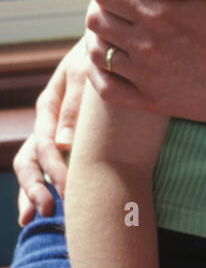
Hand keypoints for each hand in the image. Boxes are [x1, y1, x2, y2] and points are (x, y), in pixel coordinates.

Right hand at [13, 37, 88, 224]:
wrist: (114, 49)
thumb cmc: (103, 57)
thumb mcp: (88, 72)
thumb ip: (77, 105)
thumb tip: (63, 144)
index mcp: (50, 106)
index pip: (44, 144)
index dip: (54, 170)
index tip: (68, 191)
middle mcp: (48, 123)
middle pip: (30, 160)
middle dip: (34, 188)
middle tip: (46, 211)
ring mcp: (56, 132)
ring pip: (34, 167)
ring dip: (32, 192)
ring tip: (35, 219)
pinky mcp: (72, 140)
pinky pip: (52, 166)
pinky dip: (47, 187)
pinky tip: (46, 212)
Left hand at [84, 0, 205, 124]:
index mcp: (158, 14)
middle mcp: (145, 45)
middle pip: (95, 20)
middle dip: (100, 8)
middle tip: (115, 8)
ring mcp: (144, 76)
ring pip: (96, 51)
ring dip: (98, 37)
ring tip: (113, 32)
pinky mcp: (149, 101)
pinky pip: (105, 88)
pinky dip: (97, 73)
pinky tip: (106, 63)